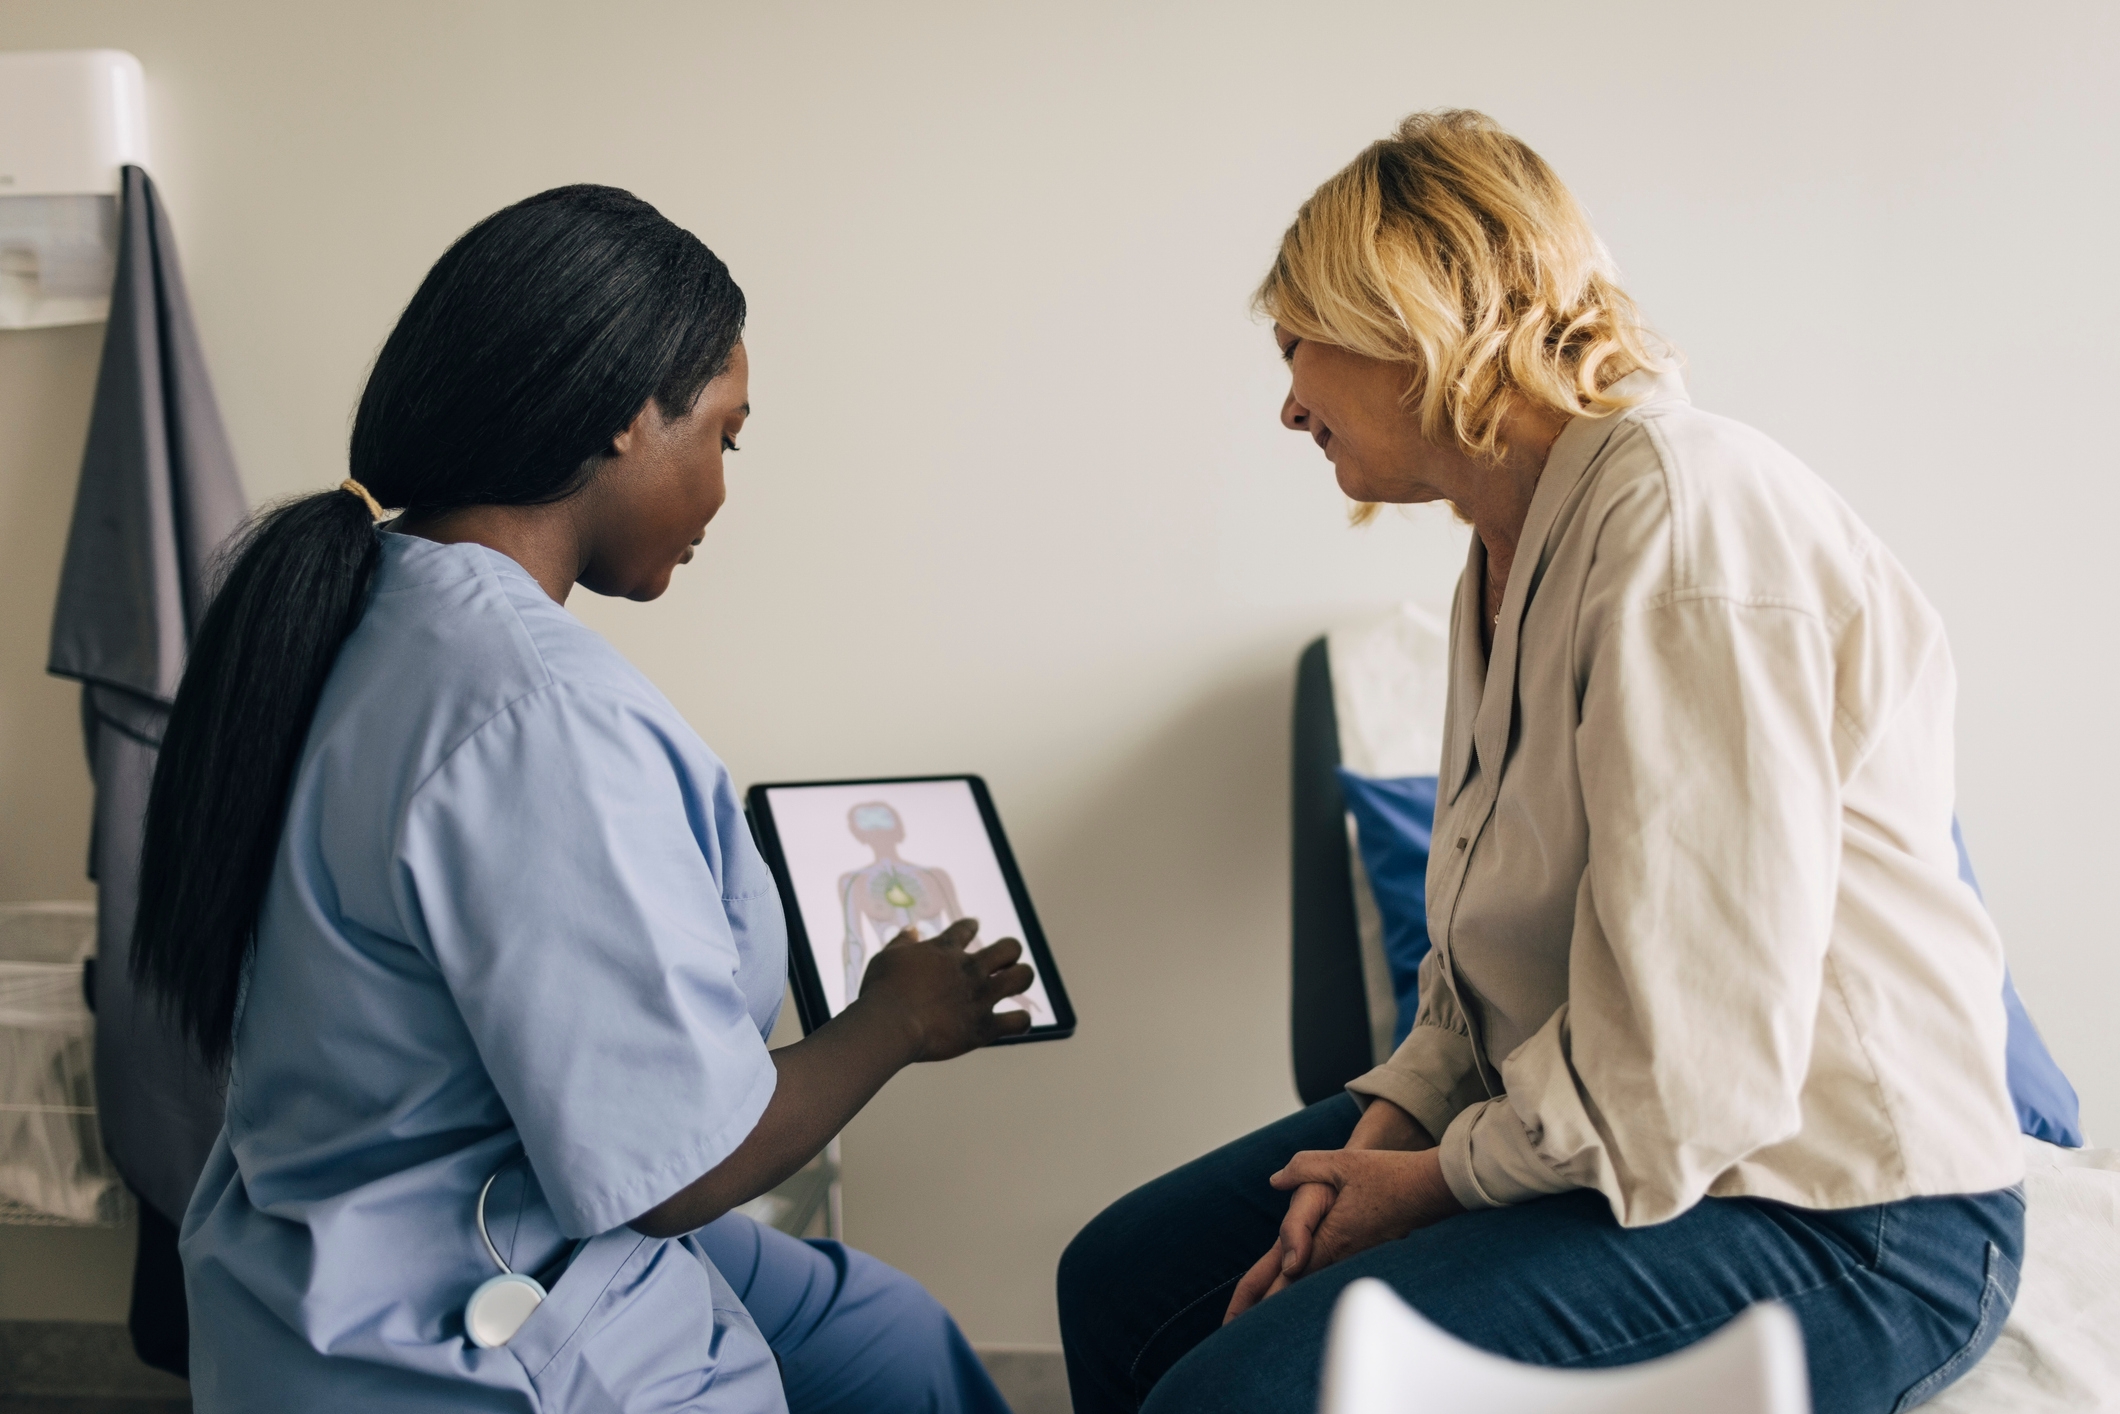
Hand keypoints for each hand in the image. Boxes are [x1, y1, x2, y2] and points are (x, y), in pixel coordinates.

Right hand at [854, 918, 1034, 1061]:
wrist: (890, 1024)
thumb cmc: (882, 991)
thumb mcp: (887, 957)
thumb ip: (902, 942)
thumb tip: (912, 929)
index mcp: (946, 950)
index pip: (966, 927)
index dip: (970, 925)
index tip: (972, 926)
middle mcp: (970, 969)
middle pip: (1010, 948)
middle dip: (1010, 952)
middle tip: (1002, 962)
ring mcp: (981, 996)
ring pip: (1023, 977)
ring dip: (1022, 977)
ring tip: (1014, 983)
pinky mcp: (984, 1027)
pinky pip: (1019, 1021)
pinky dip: (1020, 1021)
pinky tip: (1016, 1021)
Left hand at [1223, 1147, 1462, 1321]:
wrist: (1436, 1189)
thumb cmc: (1390, 1175)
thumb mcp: (1341, 1162)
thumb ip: (1301, 1169)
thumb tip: (1275, 1182)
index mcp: (1330, 1240)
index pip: (1284, 1277)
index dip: (1256, 1299)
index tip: (1232, 1323)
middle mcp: (1341, 1259)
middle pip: (1295, 1295)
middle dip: (1262, 1316)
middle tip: (1231, 1334)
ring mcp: (1356, 1263)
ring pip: (1313, 1291)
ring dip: (1285, 1307)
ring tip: (1256, 1329)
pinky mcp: (1367, 1260)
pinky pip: (1330, 1282)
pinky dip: (1308, 1294)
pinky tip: (1299, 1301)